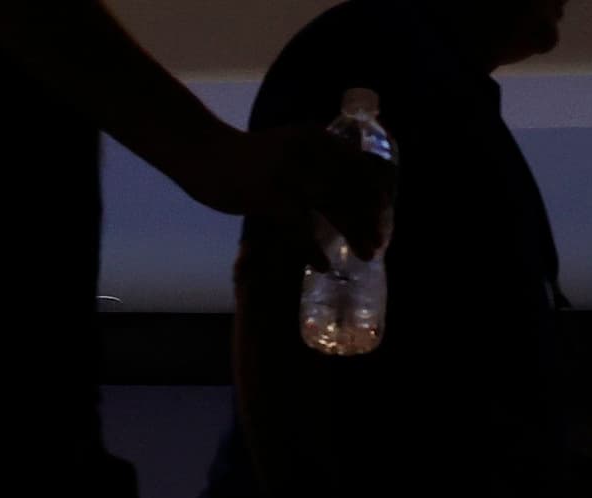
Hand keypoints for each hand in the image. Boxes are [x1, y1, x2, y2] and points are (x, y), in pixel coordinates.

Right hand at [175, 124, 391, 256]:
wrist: (207, 153)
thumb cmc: (248, 158)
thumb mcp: (290, 149)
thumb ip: (316, 161)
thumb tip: (347, 188)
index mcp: (316, 138)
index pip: (358, 164)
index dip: (376, 190)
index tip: (384, 213)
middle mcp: (309, 151)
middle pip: (351, 187)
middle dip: (369, 217)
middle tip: (380, 241)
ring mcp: (290, 173)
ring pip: (334, 206)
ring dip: (353, 232)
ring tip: (366, 255)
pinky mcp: (272, 195)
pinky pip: (302, 228)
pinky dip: (314, 249)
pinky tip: (323, 265)